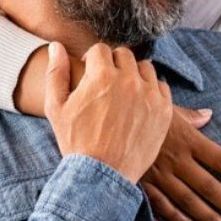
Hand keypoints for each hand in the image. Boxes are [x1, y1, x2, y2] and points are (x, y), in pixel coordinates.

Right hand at [45, 42, 173, 183]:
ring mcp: (149, 95)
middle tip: (107, 83)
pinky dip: (151, 90)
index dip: (92, 60)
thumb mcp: (56, 107)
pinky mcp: (164, 110)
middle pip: (124, 55)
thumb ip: (56, 72)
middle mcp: (128, 80)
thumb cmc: (75, 141)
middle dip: (113, 64)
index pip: (100, 49)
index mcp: (101, 75)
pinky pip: (161, 86)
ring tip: (124, 92)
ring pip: (145, 68)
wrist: (102, 174)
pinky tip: (139, 103)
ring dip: (134, 74)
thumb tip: (56, 46)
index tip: (91, 72)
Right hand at [140, 106, 220, 220]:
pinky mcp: (142, 182)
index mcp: (188, 139)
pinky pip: (161, 203)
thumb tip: (208, 115)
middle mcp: (177, 159)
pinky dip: (175, 216)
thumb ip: (190, 116)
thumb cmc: (139, 108)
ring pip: (189, 200)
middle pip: (210, 186)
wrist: (106, 115)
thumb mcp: (167, 107)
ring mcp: (159, 173)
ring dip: (209, 217)